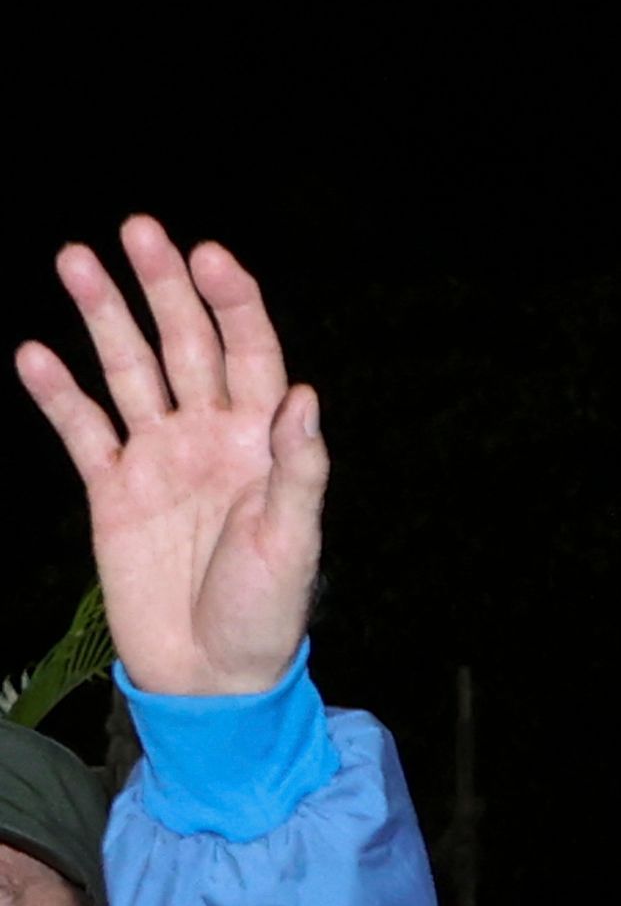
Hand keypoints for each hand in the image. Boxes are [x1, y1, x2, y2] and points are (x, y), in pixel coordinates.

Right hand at [14, 216, 324, 695]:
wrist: (210, 675)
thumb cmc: (266, 616)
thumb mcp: (294, 545)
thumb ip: (298, 472)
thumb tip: (303, 399)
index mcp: (262, 445)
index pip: (251, 354)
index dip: (233, 303)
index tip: (209, 256)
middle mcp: (210, 438)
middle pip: (185, 344)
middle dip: (163, 288)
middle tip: (137, 230)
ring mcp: (158, 458)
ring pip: (128, 370)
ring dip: (103, 317)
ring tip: (75, 259)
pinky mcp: (112, 489)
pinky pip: (81, 429)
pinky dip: (58, 393)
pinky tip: (33, 355)